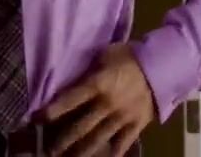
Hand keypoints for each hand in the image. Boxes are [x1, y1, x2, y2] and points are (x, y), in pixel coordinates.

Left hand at [39, 44, 154, 156]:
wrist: (164, 66)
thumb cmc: (132, 56)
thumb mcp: (106, 54)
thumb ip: (90, 68)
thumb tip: (75, 78)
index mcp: (98, 84)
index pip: (70, 99)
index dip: (52, 110)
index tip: (36, 118)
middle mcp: (107, 104)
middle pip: (80, 127)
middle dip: (63, 140)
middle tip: (49, 150)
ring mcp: (122, 118)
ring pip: (98, 139)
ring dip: (81, 151)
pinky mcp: (136, 125)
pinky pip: (122, 144)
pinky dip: (113, 153)